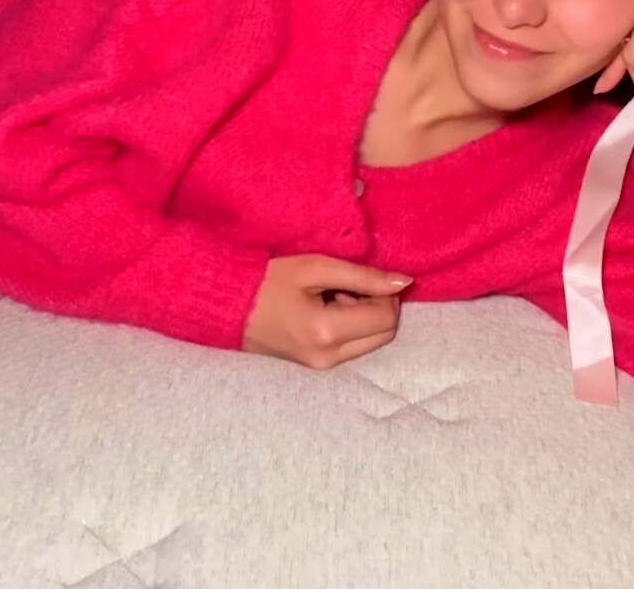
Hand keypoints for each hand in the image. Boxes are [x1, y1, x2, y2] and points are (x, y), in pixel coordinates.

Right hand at [241, 254, 411, 368]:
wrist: (228, 306)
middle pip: (385, 334)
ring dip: (365, 316)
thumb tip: (405, 282)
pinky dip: (351, 326)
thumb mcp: (315, 268)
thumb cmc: (267, 282)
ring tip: (333, 296)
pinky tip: (326, 309)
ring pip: (371, 342)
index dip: (386, 293)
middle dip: (379, 306)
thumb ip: (363, 275)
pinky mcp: (317, 366)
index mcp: (327, 332)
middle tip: (349, 286)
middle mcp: (328, 357)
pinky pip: (353, 347)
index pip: (386, 318)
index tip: (364, 276)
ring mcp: (322, 366)